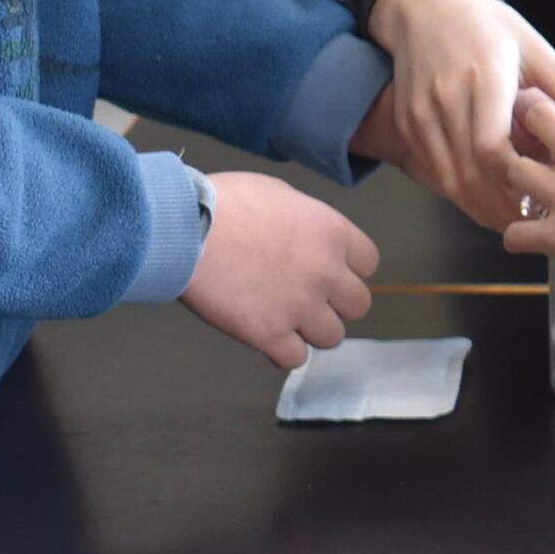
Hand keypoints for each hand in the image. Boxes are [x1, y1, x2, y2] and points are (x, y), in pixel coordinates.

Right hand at [179, 171, 379, 370]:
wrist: (185, 227)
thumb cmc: (225, 203)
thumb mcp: (282, 195)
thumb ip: (307, 222)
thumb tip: (307, 236)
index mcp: (332, 232)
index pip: (369, 263)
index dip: (348, 269)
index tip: (329, 271)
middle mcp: (325, 272)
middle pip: (358, 305)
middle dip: (335, 303)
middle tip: (308, 298)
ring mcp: (300, 306)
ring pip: (332, 336)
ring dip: (311, 330)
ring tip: (285, 318)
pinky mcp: (269, 333)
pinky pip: (296, 359)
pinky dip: (283, 351)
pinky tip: (266, 335)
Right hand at [366, 0, 554, 228]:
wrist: (423, 5)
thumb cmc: (482, 23)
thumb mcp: (532, 45)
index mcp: (484, 77)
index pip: (490, 147)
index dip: (513, 180)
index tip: (537, 195)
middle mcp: (446, 97)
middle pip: (468, 173)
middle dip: (499, 206)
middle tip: (530, 220)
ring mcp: (420, 112)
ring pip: (446, 179)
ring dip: (477, 205)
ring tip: (509, 215)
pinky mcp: (406, 122)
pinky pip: (430, 170)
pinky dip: (455, 190)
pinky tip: (480, 195)